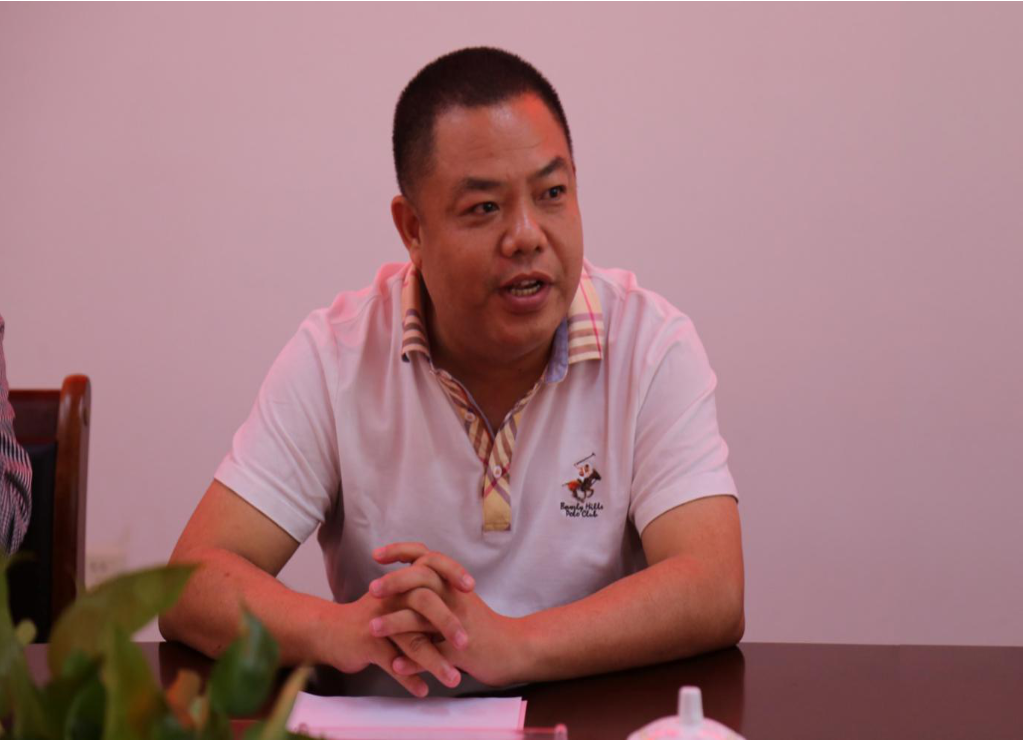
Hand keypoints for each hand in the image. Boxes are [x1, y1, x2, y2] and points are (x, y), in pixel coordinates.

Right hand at [325, 587, 464, 696]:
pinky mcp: (367, 643)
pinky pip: (392, 663)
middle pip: (424, 602)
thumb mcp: (395, 598)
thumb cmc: (370, 616)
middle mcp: (391, 597)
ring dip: (434, 661)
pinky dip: (408, 678)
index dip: (452, 573)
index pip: (430, 569)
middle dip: (448, 623)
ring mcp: (378, 620)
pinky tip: (423, 690)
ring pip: (411, 639)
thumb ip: (421, 594)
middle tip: (465, 643)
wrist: (329, 630)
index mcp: (402, 583)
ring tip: (453, 679)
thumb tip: (455, 597)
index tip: (472, 587)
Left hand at [371, 543, 529, 686]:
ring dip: (395, 623)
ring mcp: (459, 624)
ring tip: (372, 628)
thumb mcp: (460, 598)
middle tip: (371, 590)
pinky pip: (433, 654)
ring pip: (423, 617)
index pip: (426, 556)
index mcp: (453, 584)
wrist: (514, 649)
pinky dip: (413, 662)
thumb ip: (436, 586)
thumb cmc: (480, 625)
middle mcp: (456, 598)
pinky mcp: (462, 651)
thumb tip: (405, 575)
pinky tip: (395, 665)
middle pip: (423, 578)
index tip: (376, 554)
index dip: (400, 551)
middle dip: (394, 582)